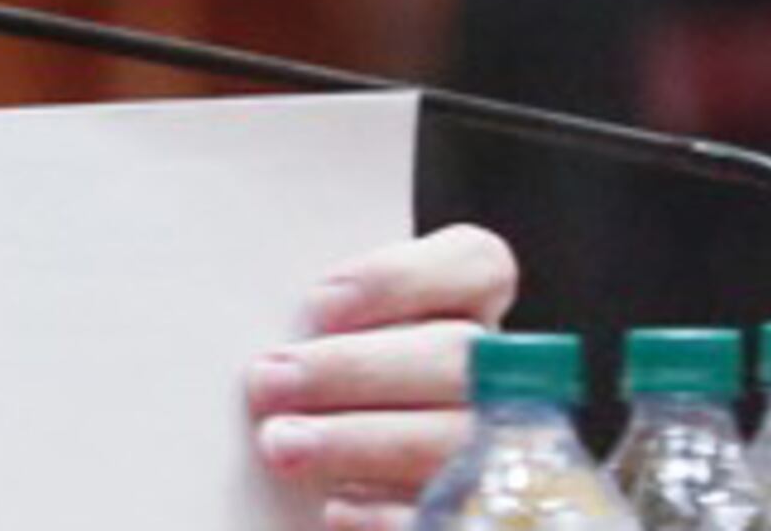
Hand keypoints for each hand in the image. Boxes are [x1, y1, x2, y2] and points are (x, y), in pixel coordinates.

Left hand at [245, 222, 517, 530]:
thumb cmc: (343, 395)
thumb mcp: (345, 342)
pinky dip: (392, 514)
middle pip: (456, 354)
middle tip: (269, 380)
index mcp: (472, 313)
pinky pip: (454, 516)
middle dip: (354, 367)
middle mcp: (500, 377)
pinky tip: (335, 510)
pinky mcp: (487, 515)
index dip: (402, 277)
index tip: (319, 303)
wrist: (366, 510)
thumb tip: (277, 331)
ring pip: (454, 437)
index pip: (478, 265)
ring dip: (359, 440)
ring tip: (280, 443)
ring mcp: (501, 447)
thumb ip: (333, 323)